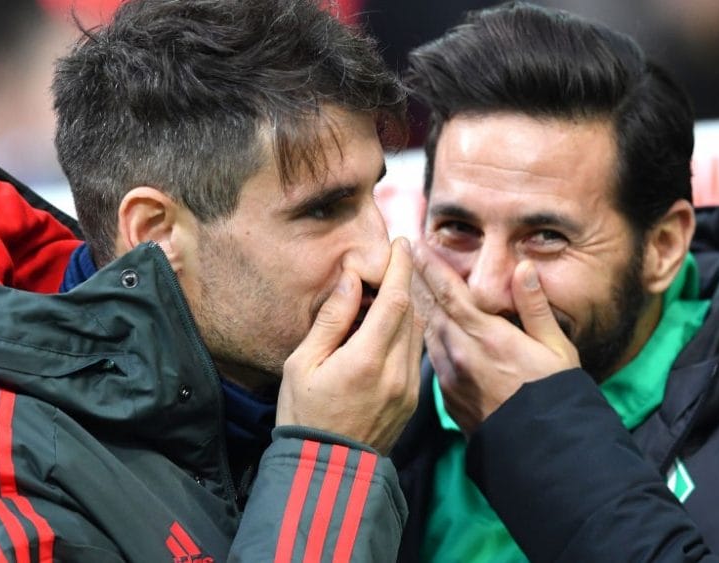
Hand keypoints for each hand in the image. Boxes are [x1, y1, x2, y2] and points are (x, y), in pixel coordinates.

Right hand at [277, 238, 422, 453]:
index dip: (401, 267)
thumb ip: (331, 319)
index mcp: (367, 360)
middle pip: (411, 312)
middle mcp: (396, 372)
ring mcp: (409, 388)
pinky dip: (404, 334)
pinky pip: (414, 355)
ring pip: (416, 332)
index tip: (400, 243)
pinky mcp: (412, 400)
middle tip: (387, 264)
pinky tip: (383, 331)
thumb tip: (353, 279)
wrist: (326, 470)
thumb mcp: (302, 363)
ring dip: (404, 308)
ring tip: (380, 296)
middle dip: (402, 283)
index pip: (396, 300)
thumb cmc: (304, 414)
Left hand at [413, 244, 578, 434]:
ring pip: (428, 334)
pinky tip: (429, 330)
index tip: (415, 247)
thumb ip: (535, 306)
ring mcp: (452, 378)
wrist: (542, 449)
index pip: (450, 294)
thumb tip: (523, 268)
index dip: (431, 268)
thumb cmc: (554, 394)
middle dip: (419, 283)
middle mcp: (462, 355)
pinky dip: (428, 338)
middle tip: (405, 260)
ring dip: (420, 309)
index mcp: (488, 337)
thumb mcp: (555, 347)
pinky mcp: (450, 397)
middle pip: (431, 310)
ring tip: (411, 288)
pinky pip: (432, 358)